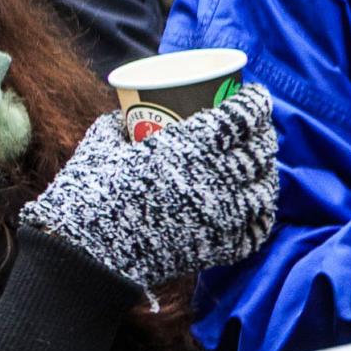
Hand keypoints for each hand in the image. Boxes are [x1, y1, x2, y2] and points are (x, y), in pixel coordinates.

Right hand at [21, 87, 277, 288]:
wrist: (86, 255)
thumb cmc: (87, 194)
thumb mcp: (99, 145)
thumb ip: (117, 125)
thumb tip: (124, 115)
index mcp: (191, 146)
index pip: (243, 116)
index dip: (255, 102)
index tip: (252, 95)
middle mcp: (216, 178)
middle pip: (259, 150)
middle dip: (263, 135)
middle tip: (253, 130)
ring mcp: (222, 216)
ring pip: (263, 189)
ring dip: (264, 174)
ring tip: (255, 169)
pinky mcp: (218, 248)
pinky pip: (255, 230)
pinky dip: (258, 216)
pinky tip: (253, 207)